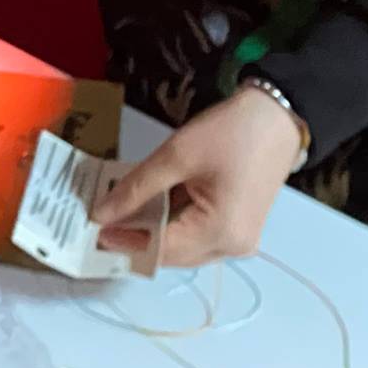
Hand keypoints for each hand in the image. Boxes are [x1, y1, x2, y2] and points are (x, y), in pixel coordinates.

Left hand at [92, 86, 305, 267]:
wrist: (277, 115)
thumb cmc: (229, 132)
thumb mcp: (176, 156)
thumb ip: (136, 189)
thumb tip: (101, 214)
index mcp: (220, 234)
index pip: (160, 249)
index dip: (123, 239)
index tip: (90, 225)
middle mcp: (232, 248)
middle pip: (172, 253)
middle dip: (137, 234)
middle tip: (102, 212)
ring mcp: (238, 240)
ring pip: (183, 245)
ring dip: (153, 227)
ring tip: (121, 203)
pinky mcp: (239, 227)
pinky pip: (198, 233)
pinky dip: (173, 219)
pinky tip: (151, 200)